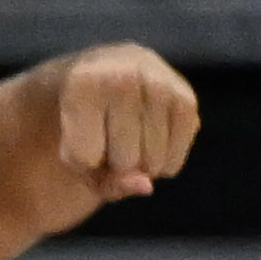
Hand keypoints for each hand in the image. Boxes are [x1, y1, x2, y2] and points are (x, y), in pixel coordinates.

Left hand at [55, 43, 199, 201]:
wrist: (108, 74)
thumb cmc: (84, 124)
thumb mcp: (75, 156)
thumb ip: (101, 182)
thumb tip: (147, 185)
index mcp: (84, 84)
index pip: (85, 158)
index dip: (81, 160)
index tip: (79, 133)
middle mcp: (125, 76)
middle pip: (124, 161)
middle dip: (115, 163)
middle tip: (109, 133)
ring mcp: (160, 84)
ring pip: (152, 162)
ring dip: (141, 165)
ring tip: (130, 135)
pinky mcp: (185, 98)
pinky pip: (174, 159)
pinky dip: (163, 165)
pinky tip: (153, 144)